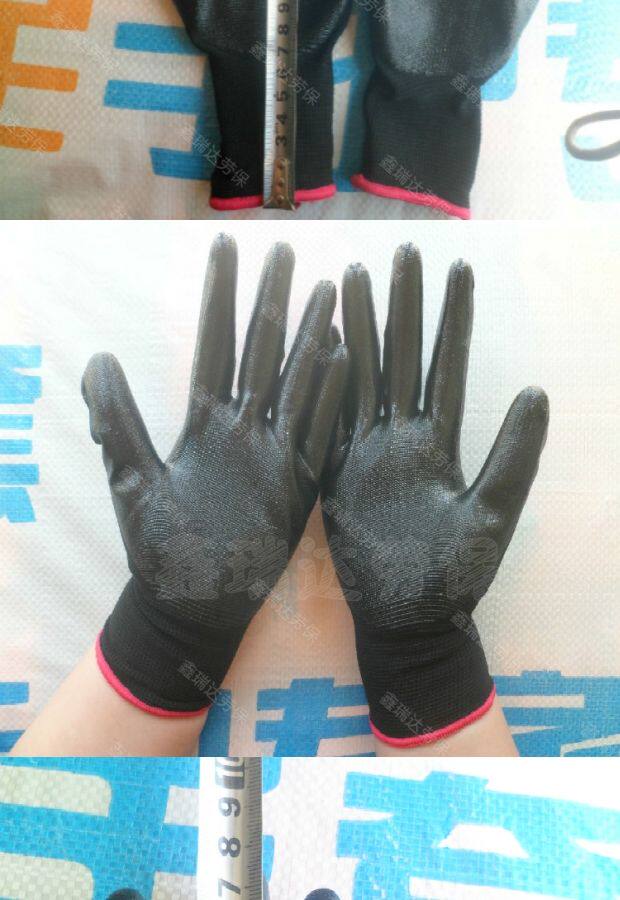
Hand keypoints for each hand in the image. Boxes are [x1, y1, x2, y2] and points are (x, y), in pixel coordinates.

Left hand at [83, 234, 346, 714]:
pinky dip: (332, 396)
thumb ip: (118, 421)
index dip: (218, 295)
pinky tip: (346, 357)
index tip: (225, 247)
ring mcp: (274, 451)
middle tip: (284, 251)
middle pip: (260, 350)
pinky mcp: (297, 481)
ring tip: (329, 289)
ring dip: (311, 336)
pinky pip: (320, 432)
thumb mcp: (133, 482)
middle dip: (271, 300)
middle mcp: (242, 427)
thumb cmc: (160, 549)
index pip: (213, 343)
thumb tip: (98, 356)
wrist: (194, 605)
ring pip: (298, 382)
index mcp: (203, 423)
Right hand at [322, 243, 548, 744]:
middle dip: (403, 306)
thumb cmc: (454, 575)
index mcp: (439, 443)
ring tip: (353, 278)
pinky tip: (323, 341)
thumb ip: (513, 453)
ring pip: (363, 377)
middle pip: (402, 357)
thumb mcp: (492, 513)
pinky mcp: (338, 472)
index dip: (453, 318)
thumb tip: (536, 390)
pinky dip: (326, 381)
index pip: (448, 365)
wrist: (407, 620)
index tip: (458, 269)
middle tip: (401, 253)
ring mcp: (367, 452)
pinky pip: (329, 419)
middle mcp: (402, 437)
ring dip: (361, 329)